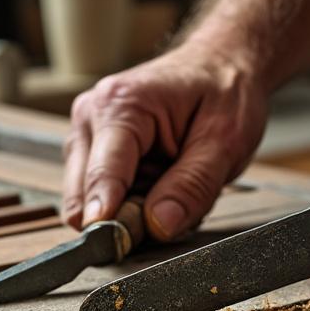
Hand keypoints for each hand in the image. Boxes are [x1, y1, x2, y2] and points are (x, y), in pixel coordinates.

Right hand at [63, 47, 267, 240]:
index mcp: (121, 105)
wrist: (222, 64)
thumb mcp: (226, 141)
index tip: (110, 246)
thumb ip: (193, 185)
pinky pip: (98, 191)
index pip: (103, 173)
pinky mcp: (91, 146)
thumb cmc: (224, 92)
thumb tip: (158, 225)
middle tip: (167, 215)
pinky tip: (156, 184)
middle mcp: (91, 114)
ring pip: (87, 197)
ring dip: (126, 208)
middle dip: (122, 216)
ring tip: (168, 188)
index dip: (107, 216)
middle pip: (83, 192)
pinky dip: (126, 200)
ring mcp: (86, 131)